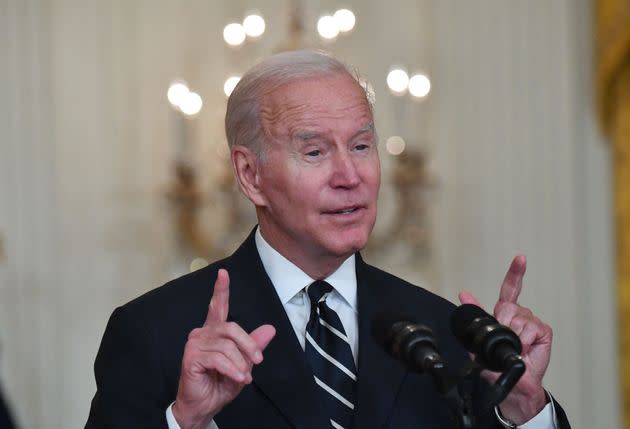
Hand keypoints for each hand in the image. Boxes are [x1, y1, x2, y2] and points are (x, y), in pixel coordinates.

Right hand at [172, 269, 275, 428]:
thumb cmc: (219, 384)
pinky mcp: (191, 357)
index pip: (218, 306)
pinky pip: (218, 358)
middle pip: (232, 328)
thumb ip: (253, 346)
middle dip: (249, 344)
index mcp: (215, 331)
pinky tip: (237, 378)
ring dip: (240, 363)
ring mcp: (195, 343)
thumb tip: (269, 330)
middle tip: (258, 360)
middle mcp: (203, 333)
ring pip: (227, 345)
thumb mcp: (243, 364)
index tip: (223, 273)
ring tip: (244, 377)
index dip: (221, 289)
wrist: (204, 406)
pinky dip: (231, 369)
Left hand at [459, 255, 551, 424]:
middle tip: (503, 339)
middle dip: (501, 322)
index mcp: (506, 313)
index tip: (521, 259)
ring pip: (519, 319)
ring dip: (513, 335)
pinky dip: (524, 341)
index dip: (516, 273)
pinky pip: (531, 329)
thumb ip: (476, 314)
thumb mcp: (480, 339)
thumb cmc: (497, 362)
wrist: (514, 384)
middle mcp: (521, 314)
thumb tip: (464, 294)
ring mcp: (533, 322)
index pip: (512, 288)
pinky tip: (524, 349)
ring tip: (514, 348)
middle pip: (508, 306)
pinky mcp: (544, 331)